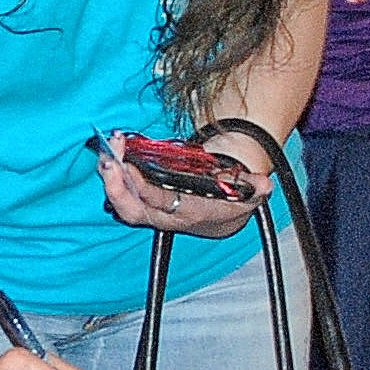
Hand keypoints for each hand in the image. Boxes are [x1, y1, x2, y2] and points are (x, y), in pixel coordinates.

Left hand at [97, 139, 269, 238]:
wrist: (227, 214)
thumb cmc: (233, 197)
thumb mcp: (249, 192)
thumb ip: (255, 188)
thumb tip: (264, 184)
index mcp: (190, 213)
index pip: (161, 203)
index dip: (142, 188)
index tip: (128, 167)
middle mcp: (168, 218)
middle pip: (133, 210)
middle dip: (115, 187)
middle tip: (108, 158)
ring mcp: (154, 213)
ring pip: (124, 206)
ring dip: (110, 180)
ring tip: (105, 152)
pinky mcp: (145, 206)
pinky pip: (124, 197)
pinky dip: (113, 178)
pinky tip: (109, 155)